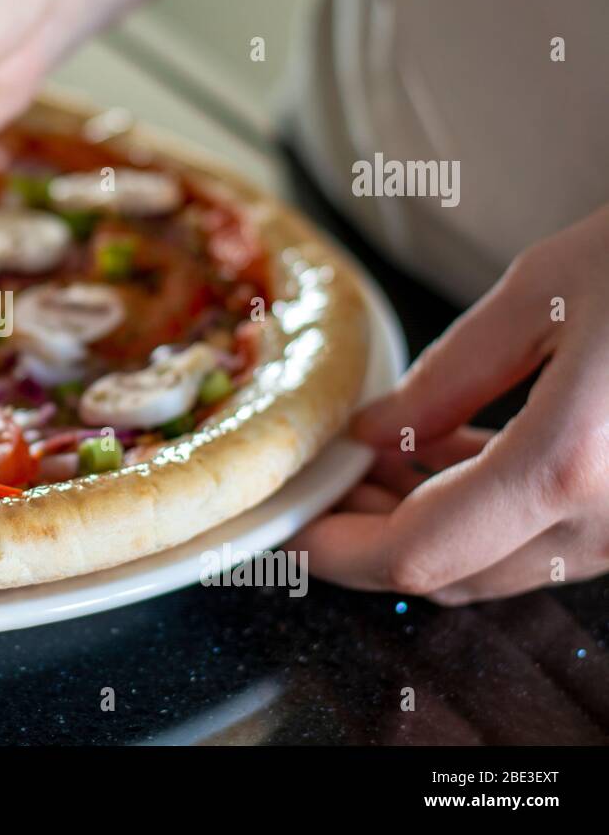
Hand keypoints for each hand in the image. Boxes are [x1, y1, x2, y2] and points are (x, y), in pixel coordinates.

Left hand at [290, 204, 608, 603]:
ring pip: (498, 562)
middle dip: (370, 534)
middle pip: (453, 572)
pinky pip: (548, 538)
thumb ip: (450, 374)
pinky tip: (447, 450)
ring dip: (422, 521)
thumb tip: (377, 432)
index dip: (339, 549)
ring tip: (370, 456)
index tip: (292, 525)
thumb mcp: (545, 292)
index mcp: (570, 467)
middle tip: (323, 478)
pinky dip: (482, 510)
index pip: (417, 551)